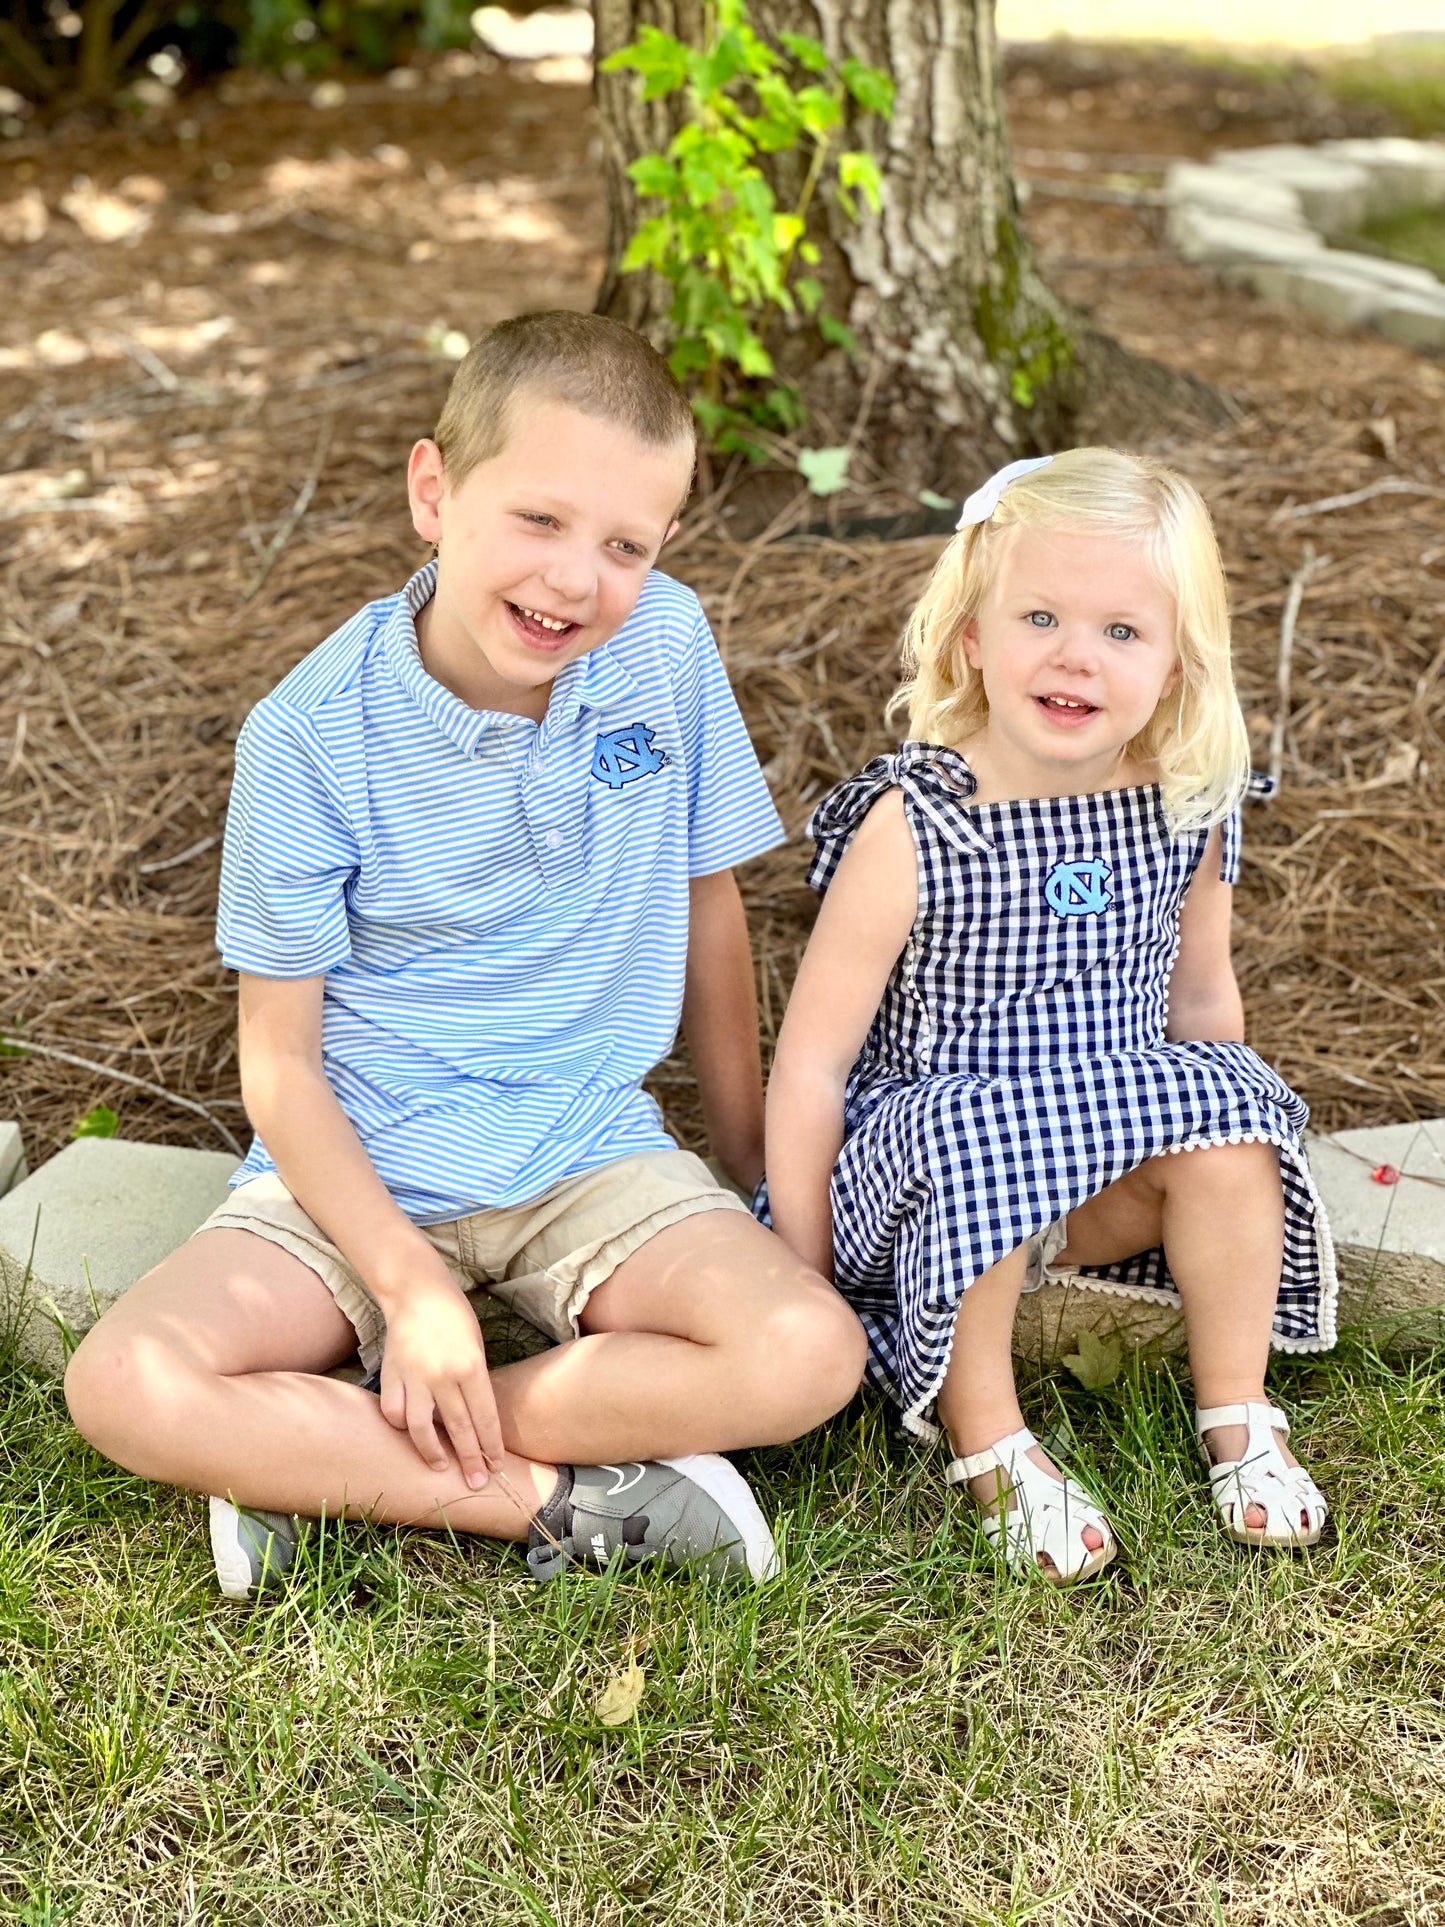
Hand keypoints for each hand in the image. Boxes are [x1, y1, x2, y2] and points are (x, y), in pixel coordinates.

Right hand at [373, 1261, 504, 1489]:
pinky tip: (410, 1435)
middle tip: (476, 1482)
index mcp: (471, 1366)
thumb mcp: (477, 1346)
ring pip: (421, 1428)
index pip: (484, 1417)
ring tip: (440, 1467)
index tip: (495, 1467)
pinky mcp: (391, 1375)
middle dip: (469, 1459)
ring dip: (432, 1453)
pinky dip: (401, 1426)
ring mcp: (414, 1377)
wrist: (417, 1292)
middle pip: (458, 1428)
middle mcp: (442, 1375)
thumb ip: (475, 1383)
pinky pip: (394, 1411)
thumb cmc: (454, 1317)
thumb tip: (477, 1422)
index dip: (490, 1446)